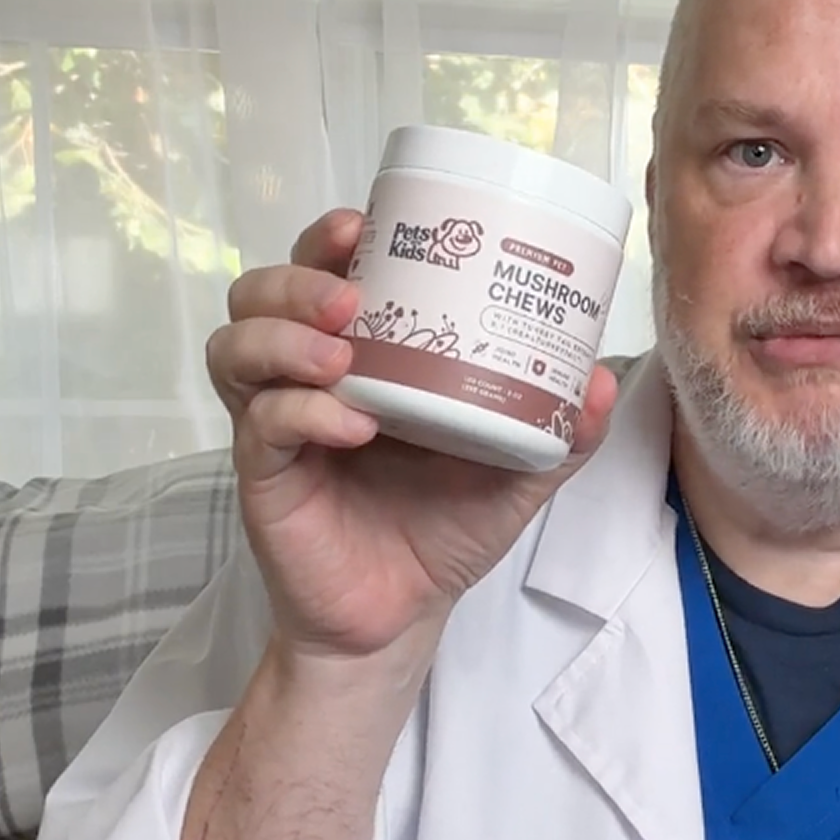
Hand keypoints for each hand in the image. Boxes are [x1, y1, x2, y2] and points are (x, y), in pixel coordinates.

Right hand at [207, 209, 618, 658]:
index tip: (366, 222)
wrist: (401, 616)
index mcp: (365, 358)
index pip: (325, 272)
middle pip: (263, 294)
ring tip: (342, 353)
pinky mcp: (264, 477)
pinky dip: (300, 414)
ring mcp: (279, 425)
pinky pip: (260, 426)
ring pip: (237, 348)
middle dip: (298, 278)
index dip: (331, 237)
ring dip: (283, 336)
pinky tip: (350, 425)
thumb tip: (601, 380)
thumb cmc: (444, 530)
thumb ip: (558, 433)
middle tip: (350, 293)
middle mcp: (309, 379)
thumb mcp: (514, 477)